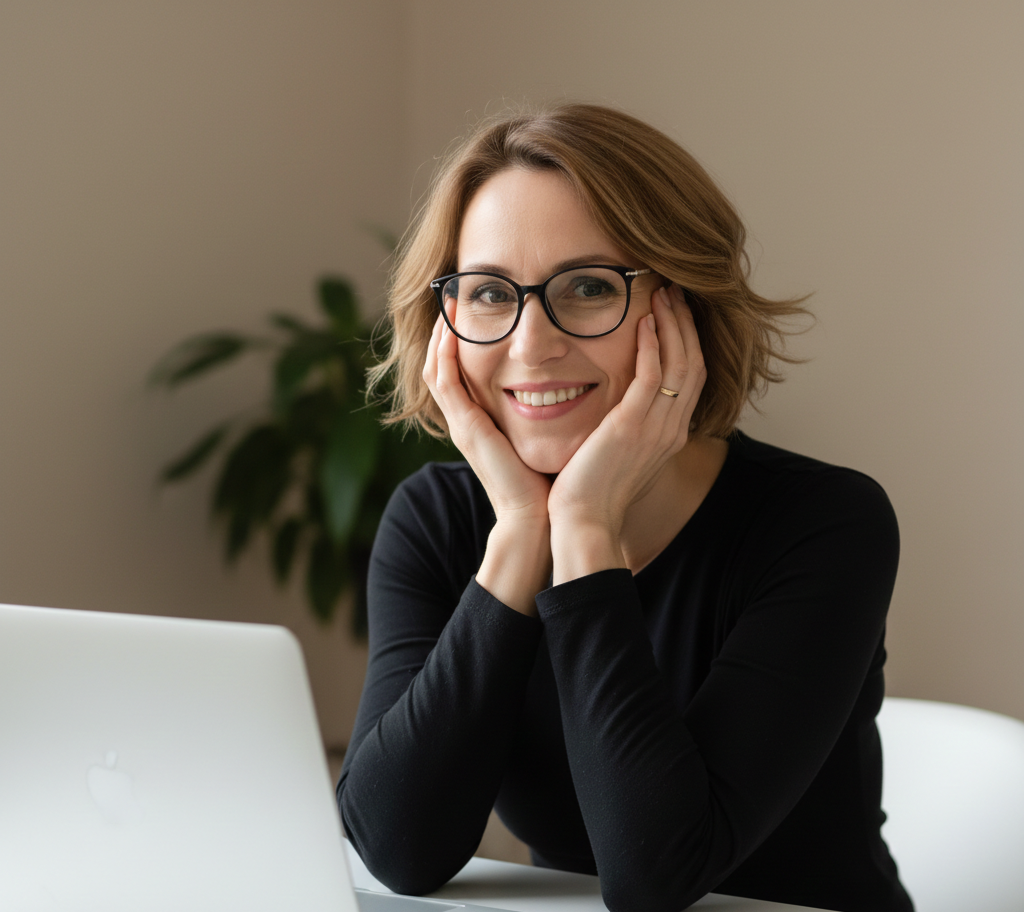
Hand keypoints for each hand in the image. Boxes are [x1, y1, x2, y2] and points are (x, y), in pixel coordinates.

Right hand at [422, 313, 552, 612]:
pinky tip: (452, 332)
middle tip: (450, 300)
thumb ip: (543, 413)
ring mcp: (461, 424)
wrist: (537, 515)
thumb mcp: (540, 438)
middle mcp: (465, 421)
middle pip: (440, 367)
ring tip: (446, 308)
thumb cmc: (546, 481)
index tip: (469, 313)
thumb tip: (565, 388)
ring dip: (439, 337)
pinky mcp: (466, 428)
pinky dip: (445, 356)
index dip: (459, 344)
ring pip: (436, 371)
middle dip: (443, 333)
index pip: (459, 374)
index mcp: (480, 422)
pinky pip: (445, 383)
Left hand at [547, 285, 705, 576]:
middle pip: (694, 364)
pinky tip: (645, 323)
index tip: (676, 314)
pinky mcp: (632, 427)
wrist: (583, 523)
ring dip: (673, 326)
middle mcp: (672, 430)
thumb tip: (620, 409)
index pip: (691, 379)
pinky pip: (653, 377)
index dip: (687, 343)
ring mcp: (656, 429)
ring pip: (680, 364)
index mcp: (670, 436)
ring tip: (664, 295)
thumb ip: (628, 428)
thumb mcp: (620, 456)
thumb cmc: (592, 493)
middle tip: (675, 293)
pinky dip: (653, 347)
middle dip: (687, 325)